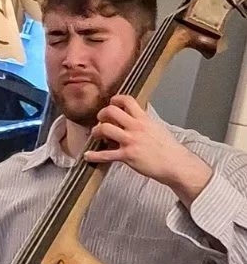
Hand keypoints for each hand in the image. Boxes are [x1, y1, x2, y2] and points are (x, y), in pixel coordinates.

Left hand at [85, 95, 212, 206]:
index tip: (111, 103)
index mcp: (144, 119)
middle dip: (101, 114)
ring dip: (96, 131)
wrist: (176, 164)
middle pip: (111, 111)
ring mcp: (131, 141)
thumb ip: (145, 121)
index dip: (115, 100)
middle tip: (101, 121)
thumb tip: (138, 114)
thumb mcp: (158, 128)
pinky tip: (88, 156)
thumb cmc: (169, 148)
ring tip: (96, 135)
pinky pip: (105, 155)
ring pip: (104, 129)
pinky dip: (94, 156)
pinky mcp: (127, 155)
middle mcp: (136, 127)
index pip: (127, 100)